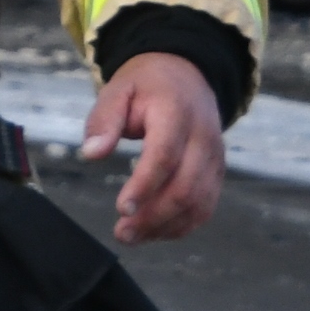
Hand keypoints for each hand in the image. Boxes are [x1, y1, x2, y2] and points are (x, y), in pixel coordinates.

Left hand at [79, 52, 224, 242]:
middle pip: (186, 187)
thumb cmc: (146, 85)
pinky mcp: (217, 173)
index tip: (121, 208)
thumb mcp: (118, 88)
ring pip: (199, 203)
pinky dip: (182, 225)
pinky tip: (154, 230)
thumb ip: (104, 119)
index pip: (164, 155)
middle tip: (121, 232)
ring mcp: (215, 158)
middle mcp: (203, 138)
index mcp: (176, 113)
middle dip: (153, 216)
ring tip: (132, 236)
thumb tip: (92, 153)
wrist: (186, 74)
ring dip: (166, 226)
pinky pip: (205, 206)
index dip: (145, 185)